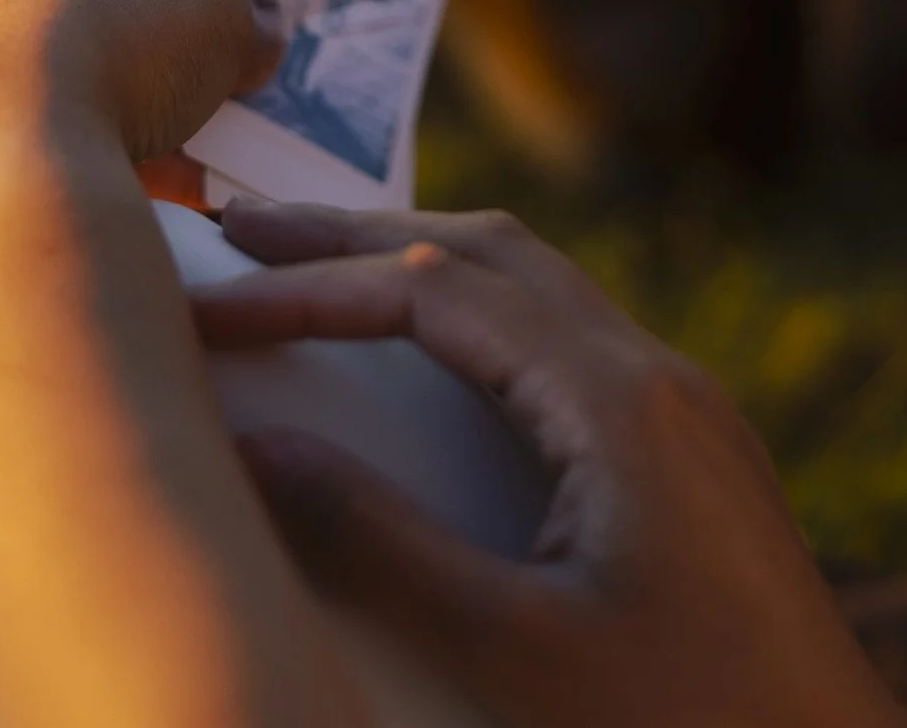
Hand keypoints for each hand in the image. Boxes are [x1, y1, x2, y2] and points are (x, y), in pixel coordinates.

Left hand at [0, 0, 276, 251]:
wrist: (2, 154)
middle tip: (201, 89)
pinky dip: (66, 144)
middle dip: (152, 43)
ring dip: (115, 102)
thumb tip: (256, 45)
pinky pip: (15, 120)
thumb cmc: (125, 48)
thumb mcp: (226, 25)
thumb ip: (248, 26)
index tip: (231, 21)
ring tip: (175, 160)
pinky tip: (119, 183)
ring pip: (53, 61)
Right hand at [192, 201, 906, 727]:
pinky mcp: (693, 449)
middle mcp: (659, 375)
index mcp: (618, 401)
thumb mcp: (511, 648)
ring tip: (322, 269)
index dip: (313, 288)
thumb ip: (377, 547)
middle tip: (246, 229)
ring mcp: (685, 407)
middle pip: (491, 254)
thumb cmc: (685, 721)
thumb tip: (255, 452)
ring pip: (538, 285)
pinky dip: (483, 317)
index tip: (213, 302)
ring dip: (426, 263)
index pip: (435, 294)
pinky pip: (573, 338)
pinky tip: (440, 358)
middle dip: (362, 235)